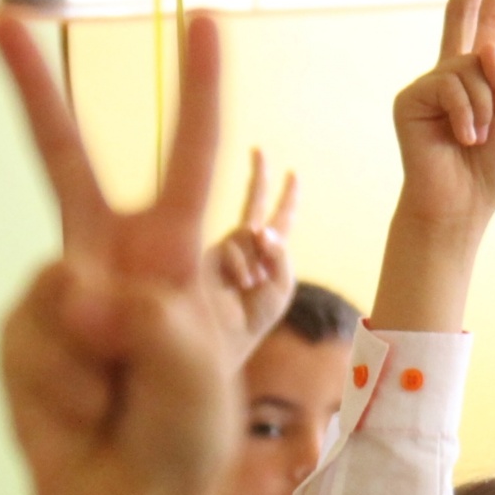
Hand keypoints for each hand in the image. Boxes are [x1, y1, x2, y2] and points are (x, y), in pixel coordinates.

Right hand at [0, 12, 234, 494]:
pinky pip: (33, 340)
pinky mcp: (21, 335)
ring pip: (56, 284)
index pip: (190, 159)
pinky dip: (63, 387)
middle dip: (30, 90)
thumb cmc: (182, 436)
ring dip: (93, 360)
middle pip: (64, 159)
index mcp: (175, 255)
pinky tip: (83, 417)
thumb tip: (76, 296)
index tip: (208, 20)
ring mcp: (61, 296)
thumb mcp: (199, 374)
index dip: (200, 90)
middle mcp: (113, 261)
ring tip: (120, 403)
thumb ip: (151, 323)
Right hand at [204, 148, 297, 365]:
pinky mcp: (200, 253)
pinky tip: (240, 285)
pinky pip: (232, 246)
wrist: (219, 343)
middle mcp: (241, 248)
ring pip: (246, 232)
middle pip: (252, 206)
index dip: (287, 199)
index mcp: (265, 258)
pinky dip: (242, 264)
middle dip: (259, 179)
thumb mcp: (280, 287)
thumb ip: (280, 253)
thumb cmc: (251, 322)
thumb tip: (259, 228)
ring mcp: (219, 249)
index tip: (294, 175)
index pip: (279, 222)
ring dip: (256, 258)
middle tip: (260, 151)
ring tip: (250, 287)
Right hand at [391, 0, 494, 234]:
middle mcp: (453, 75)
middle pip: (462, 14)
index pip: (490, 26)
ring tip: (476, 139)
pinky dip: (467, 115)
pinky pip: (452, 86)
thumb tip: (487, 47)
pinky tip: (463, 139)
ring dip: (486, 108)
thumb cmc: (490, 168)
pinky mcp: (411, 99)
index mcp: (482, 79)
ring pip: (473, 68)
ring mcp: (429, 84)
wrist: (459, 205)